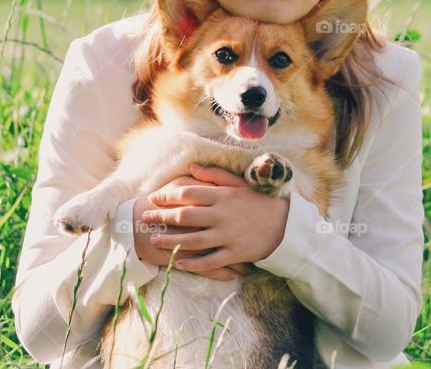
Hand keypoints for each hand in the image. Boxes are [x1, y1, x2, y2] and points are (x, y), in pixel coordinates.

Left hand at [139, 163, 289, 274]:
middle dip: (161, 217)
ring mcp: (228, 236)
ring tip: (154, 240)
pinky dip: (192, 263)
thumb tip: (191, 167)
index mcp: (223, 196)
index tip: (154, 198)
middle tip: (144, 218)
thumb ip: (214, 175)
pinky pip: (209, 261)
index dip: (167, 196)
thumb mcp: (239, 184)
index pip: (188, 194)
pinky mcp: (235, 253)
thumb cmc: (259, 201)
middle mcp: (223, 215)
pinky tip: (176, 262)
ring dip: (170, 241)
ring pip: (193, 240)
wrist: (286, 224)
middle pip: (185, 216)